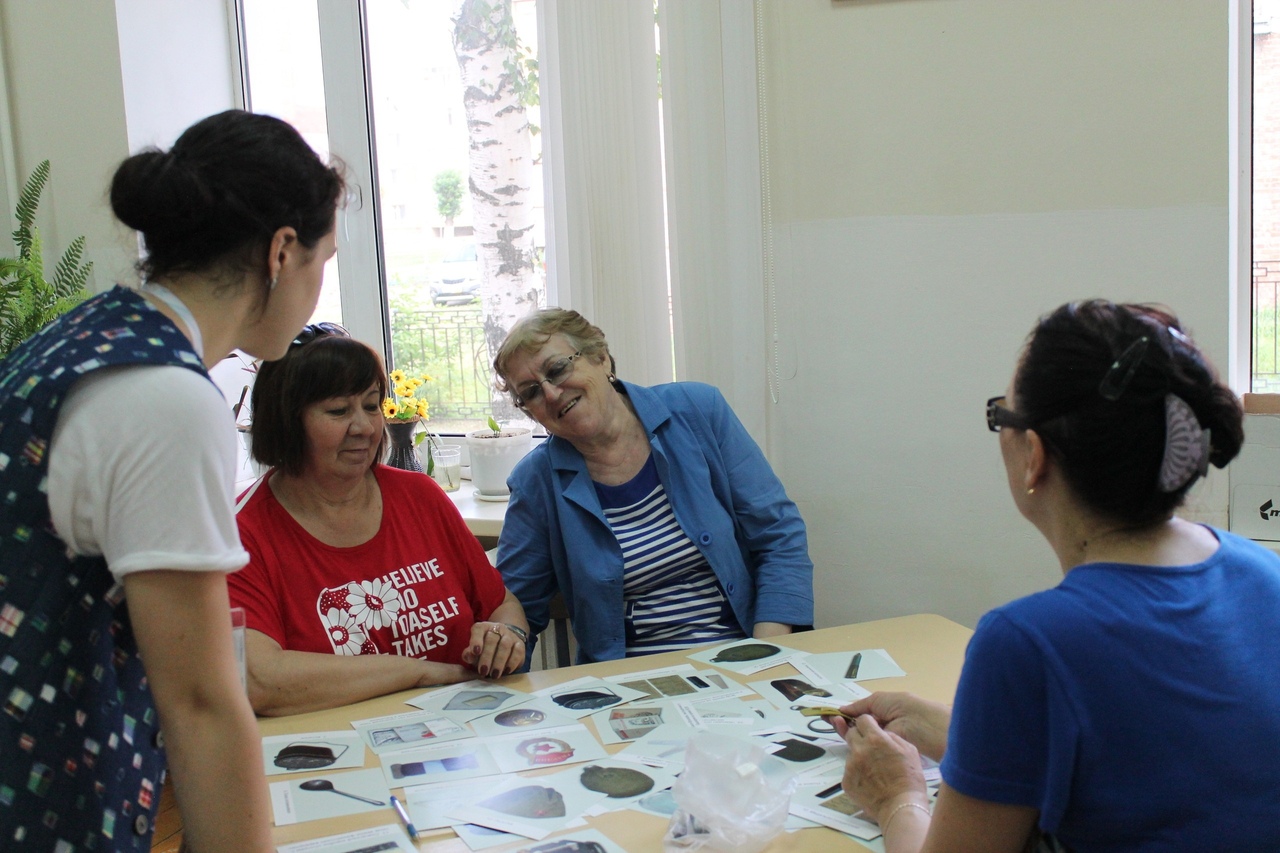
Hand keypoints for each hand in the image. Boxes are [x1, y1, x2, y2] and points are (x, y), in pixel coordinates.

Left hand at [461, 622, 525, 677]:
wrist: (503, 643)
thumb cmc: (484, 649)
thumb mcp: (474, 652)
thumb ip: (469, 654)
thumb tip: (469, 656)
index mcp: (483, 628)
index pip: (478, 629)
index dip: (476, 640)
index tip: (475, 652)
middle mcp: (497, 628)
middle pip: (492, 639)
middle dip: (487, 657)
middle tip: (483, 671)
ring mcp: (510, 635)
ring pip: (505, 645)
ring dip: (499, 661)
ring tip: (494, 674)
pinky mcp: (520, 644)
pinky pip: (518, 651)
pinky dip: (512, 663)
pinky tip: (506, 671)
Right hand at [835, 691, 950, 761]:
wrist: (922, 725)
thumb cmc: (903, 707)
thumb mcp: (879, 700)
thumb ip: (860, 706)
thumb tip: (843, 710)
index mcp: (883, 713)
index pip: (860, 716)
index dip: (847, 715)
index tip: (832, 715)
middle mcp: (882, 728)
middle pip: (858, 728)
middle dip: (844, 723)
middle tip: (828, 720)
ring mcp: (881, 742)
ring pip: (859, 738)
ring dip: (846, 731)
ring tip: (833, 723)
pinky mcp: (882, 755)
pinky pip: (865, 749)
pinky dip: (853, 743)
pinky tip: (842, 734)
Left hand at [839, 714, 929, 826]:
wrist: (901, 807)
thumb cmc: (909, 779)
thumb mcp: (909, 750)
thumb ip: (892, 736)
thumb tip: (881, 733)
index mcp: (875, 739)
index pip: (862, 719)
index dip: (867, 723)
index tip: (871, 728)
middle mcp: (859, 749)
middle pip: (851, 733)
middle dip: (860, 737)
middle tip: (871, 748)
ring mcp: (850, 766)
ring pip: (851, 753)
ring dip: (859, 756)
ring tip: (874, 770)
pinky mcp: (846, 781)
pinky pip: (849, 770)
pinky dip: (857, 773)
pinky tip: (870, 781)